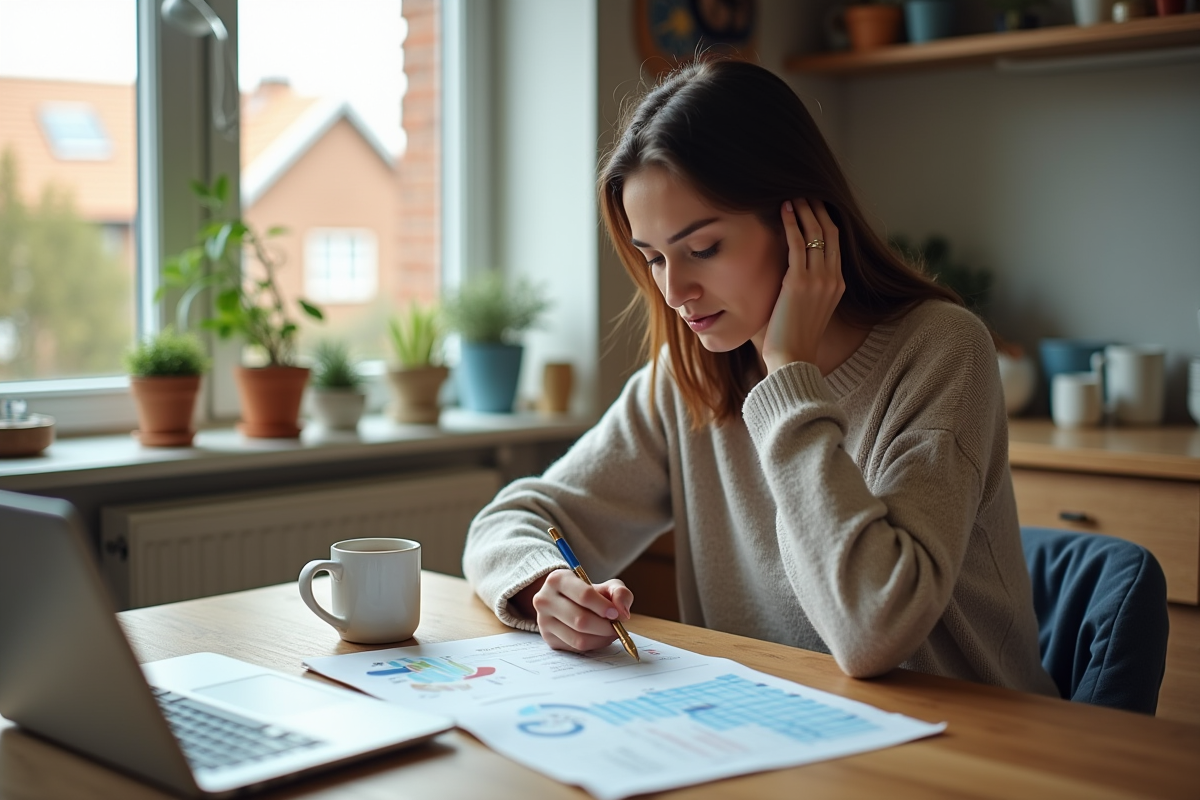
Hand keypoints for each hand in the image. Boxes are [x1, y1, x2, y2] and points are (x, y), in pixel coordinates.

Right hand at [512, 569, 633, 652]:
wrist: (567, 602)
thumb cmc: (589, 593)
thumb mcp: (606, 586)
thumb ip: (620, 593)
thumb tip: (622, 612)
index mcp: (558, 579)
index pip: (584, 595)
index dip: (604, 607)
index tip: (616, 614)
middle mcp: (545, 599)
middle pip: (581, 620)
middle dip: (605, 626)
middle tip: (617, 626)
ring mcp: (544, 621)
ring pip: (578, 638)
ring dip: (601, 638)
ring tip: (611, 632)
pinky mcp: (549, 638)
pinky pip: (576, 648)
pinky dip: (594, 645)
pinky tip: (599, 637)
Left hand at [761, 199, 844, 373]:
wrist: (793, 360)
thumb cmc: (793, 339)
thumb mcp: (808, 309)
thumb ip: (806, 288)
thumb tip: (790, 274)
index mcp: (838, 285)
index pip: (836, 243)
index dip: (826, 220)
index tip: (815, 205)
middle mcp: (833, 279)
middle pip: (830, 232)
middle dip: (817, 209)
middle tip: (805, 193)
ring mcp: (819, 279)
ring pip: (815, 233)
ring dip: (804, 211)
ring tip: (793, 196)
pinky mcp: (799, 282)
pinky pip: (797, 244)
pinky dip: (791, 224)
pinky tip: (783, 210)